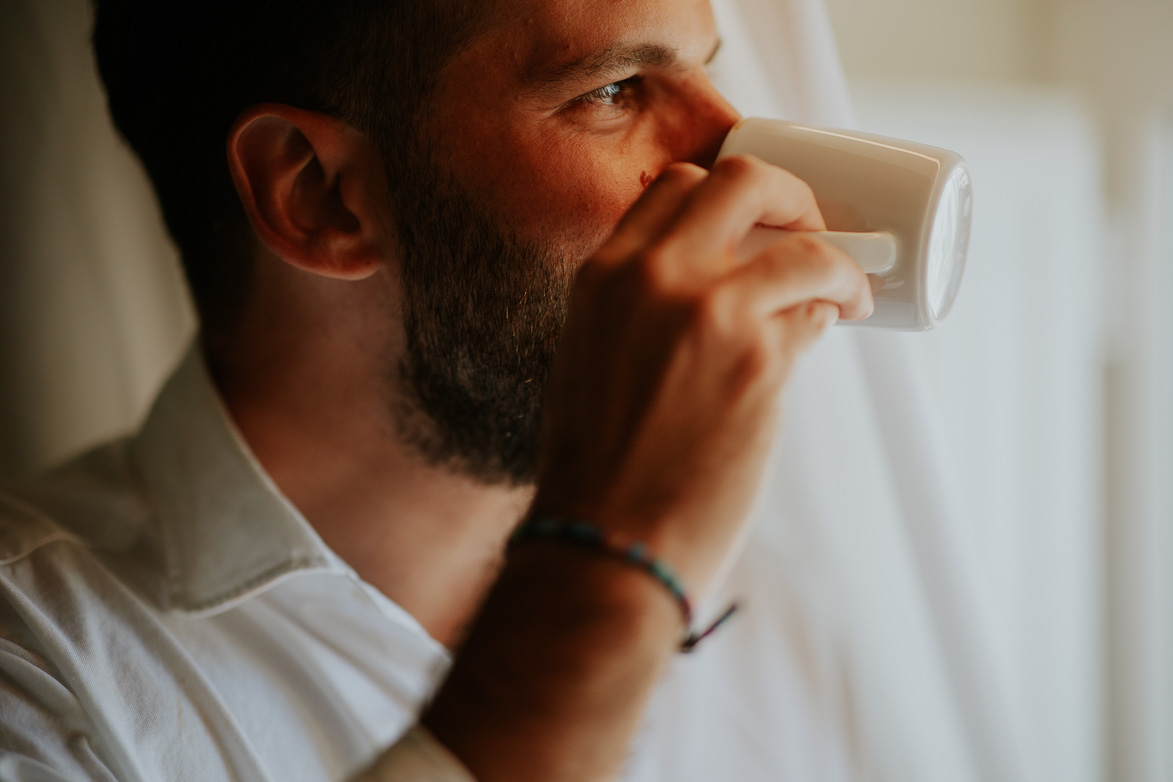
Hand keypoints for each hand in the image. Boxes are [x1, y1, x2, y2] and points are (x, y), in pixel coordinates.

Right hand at [419, 156, 871, 781]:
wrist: (606, 540)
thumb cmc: (599, 466)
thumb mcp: (593, 357)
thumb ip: (639, 309)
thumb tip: (713, 288)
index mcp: (603, 276)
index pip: (677, 186)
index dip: (729, 191)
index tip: (758, 214)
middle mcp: (654, 278)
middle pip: (743, 182)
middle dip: (792, 196)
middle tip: (812, 230)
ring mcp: (710, 314)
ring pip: (804, 248)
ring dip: (838, 265)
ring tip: (848, 292)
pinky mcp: (760, 363)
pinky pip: (816, 313)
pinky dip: (832, 314)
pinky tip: (831, 329)